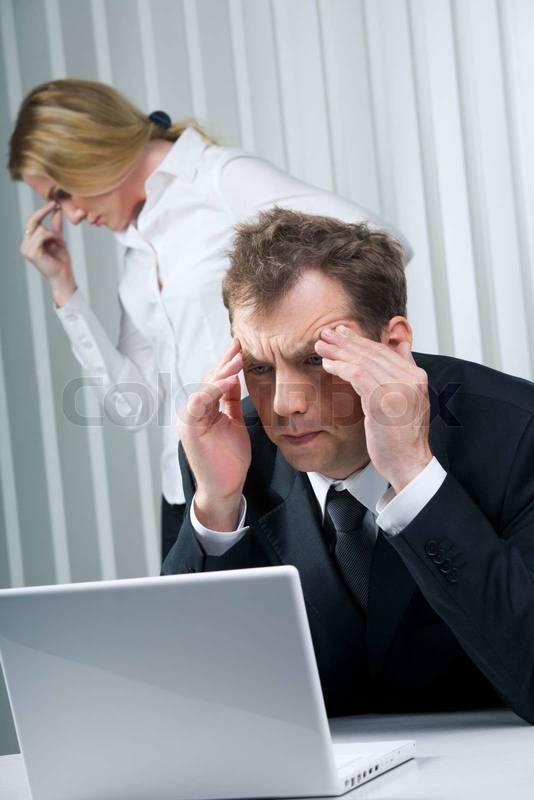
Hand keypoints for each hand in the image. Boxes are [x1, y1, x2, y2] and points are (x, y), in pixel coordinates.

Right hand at [21, 202, 75, 304]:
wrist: (63, 275)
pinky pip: (42, 235)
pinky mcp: (31, 253)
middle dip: (44, 213)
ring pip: (40, 229)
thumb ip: (56, 226)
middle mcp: (25, 245)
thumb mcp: (58, 239)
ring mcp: (26, 249)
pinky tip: (57, 244)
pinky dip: (52, 237)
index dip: (42, 211)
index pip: (32, 222)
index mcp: (29, 241)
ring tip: (59, 243)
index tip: (53, 203)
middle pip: (33, 222)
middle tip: (56, 205)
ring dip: (53, 234)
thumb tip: (57, 211)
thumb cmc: (61, 261)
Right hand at [178, 339, 250, 530]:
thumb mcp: (234, 422)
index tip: (240, 347)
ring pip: (203, 387)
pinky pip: (199, 403)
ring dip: (221, 372)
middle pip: (208, 379)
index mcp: (203, 409)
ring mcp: (189, 418)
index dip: (227, 363)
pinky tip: (228, 381)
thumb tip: (235, 378)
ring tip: (237, 360)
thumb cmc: (229, 459)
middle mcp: (193, 411)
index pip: (214, 380)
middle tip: (239, 345)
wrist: (225, 487)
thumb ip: (231, 401)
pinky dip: (213, 390)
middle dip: (225, 361)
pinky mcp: (189, 428)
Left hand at [315, 326, 431, 492]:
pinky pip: (358, 375)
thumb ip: (403, 372)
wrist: (409, 463)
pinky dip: (341, 368)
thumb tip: (400, 345)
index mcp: (417, 376)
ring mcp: (398, 389)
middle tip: (325, 334)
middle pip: (373, 352)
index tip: (341, 334)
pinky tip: (328, 365)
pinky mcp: (383, 401)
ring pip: (363, 361)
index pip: (385, 350)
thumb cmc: (403, 436)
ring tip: (321, 347)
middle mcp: (410, 378)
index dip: (360, 340)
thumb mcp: (409, 399)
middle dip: (345, 342)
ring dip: (338, 353)